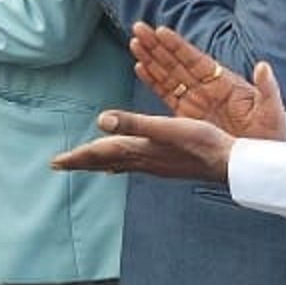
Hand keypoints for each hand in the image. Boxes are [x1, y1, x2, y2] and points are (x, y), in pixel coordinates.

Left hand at [51, 109, 242, 181]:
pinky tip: (120, 164)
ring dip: (97, 162)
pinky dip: (119, 162)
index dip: (78, 156)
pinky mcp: (165, 163)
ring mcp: (155, 164)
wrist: (230, 163)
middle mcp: (144, 160)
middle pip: (104, 161)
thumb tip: (100, 119)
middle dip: (81, 161)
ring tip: (83, 162)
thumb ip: (134, 123)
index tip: (55, 162)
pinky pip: (133, 163)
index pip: (101, 153)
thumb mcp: (168, 128)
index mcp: (140, 150)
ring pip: (117, 163)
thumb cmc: (203, 143)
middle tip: (58, 165)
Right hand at [130, 23, 285, 140]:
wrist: (264, 158)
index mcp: (224, 83)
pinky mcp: (188, 117)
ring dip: (150, 59)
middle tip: (138, 28)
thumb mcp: (272, 110)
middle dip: (157, 45)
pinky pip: (167, 95)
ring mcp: (196, 101)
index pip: (195, 59)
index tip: (161, 31)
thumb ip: (267, 88)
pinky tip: (140, 68)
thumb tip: (263, 66)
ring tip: (134, 42)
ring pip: (168, 76)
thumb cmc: (271, 133)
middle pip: (176, 63)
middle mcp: (206, 88)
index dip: (177, 46)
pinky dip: (153, 81)